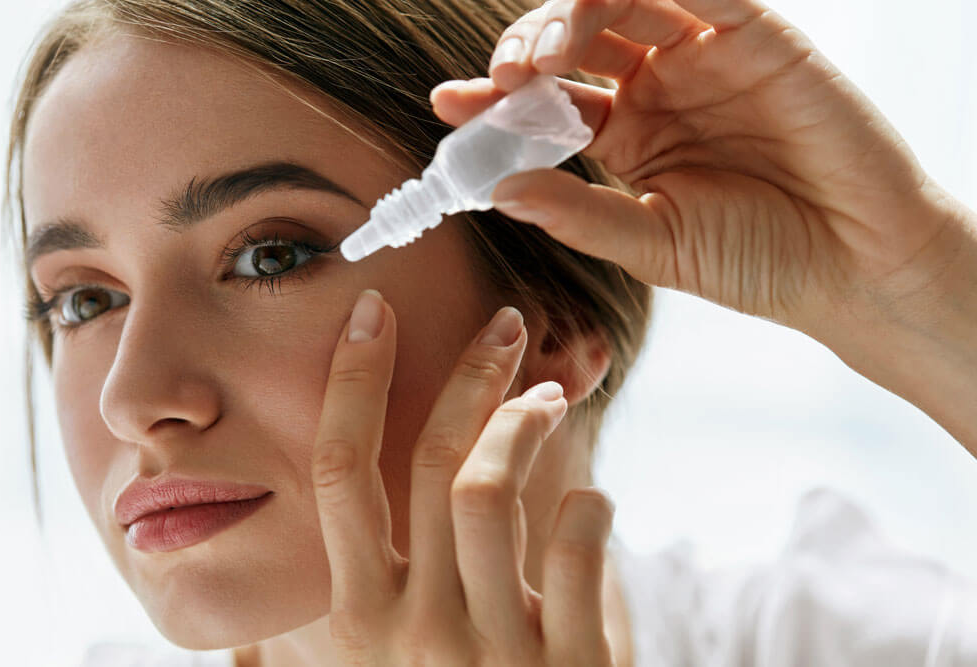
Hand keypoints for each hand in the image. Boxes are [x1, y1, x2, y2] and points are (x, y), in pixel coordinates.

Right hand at [311, 289, 616, 665]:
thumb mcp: (407, 635)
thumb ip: (410, 547)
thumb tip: (446, 426)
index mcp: (356, 617)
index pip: (339, 473)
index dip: (352, 382)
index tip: (373, 311)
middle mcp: (411, 632)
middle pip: (427, 464)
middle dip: (464, 375)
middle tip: (506, 326)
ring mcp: (487, 652)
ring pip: (490, 490)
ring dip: (524, 423)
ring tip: (551, 397)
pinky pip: (576, 545)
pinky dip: (591, 503)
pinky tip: (594, 498)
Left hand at [430, 0, 971, 345]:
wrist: (853, 268)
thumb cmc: (757, 260)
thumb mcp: (654, 243)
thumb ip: (579, 213)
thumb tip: (498, 191)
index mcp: (628, 134)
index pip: (549, 100)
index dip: (496, 95)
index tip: (449, 103)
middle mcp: (659, 87)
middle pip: (577, 36)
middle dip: (530, 46)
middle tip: (508, 77)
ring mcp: (705, 56)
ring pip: (626, 0)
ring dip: (574, 12)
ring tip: (543, 57)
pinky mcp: (759, 35)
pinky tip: (610, 7)